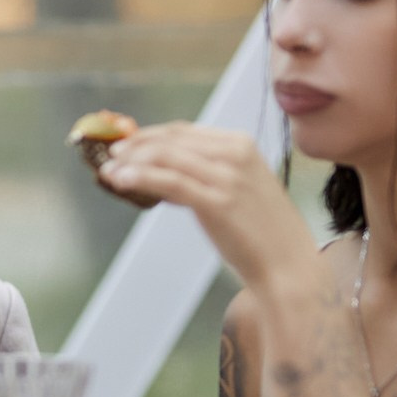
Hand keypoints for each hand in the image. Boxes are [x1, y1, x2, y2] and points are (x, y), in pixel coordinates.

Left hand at [97, 122, 319, 293]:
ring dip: (130, 161)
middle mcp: (235, 154)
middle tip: (109, 154)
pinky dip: (140, 177)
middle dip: (134, 146)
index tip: (125, 143)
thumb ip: (204, 172)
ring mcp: (228, 177)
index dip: (149, 135)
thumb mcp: (236, 187)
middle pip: (171, 140)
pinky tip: (121, 180)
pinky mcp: (218, 202)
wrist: (288, 266)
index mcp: (240, 145)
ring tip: (107, 170)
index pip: (183, 131)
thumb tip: (157, 168)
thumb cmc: (259, 230)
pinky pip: (170, 182)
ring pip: (166, 158)